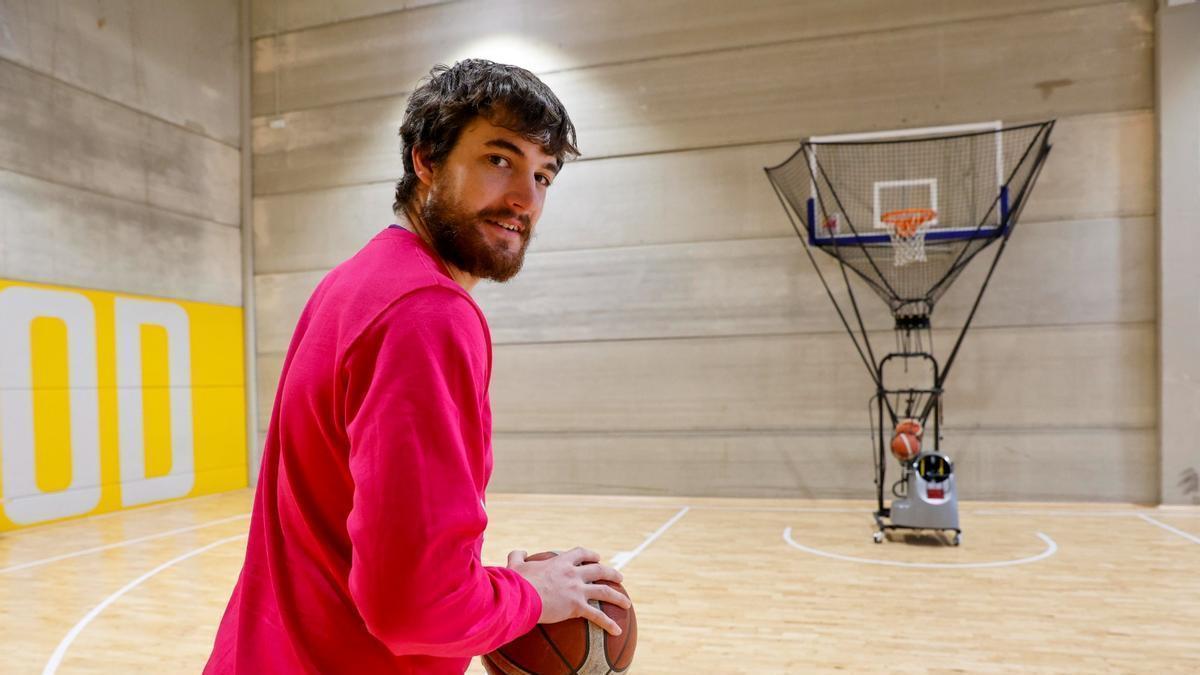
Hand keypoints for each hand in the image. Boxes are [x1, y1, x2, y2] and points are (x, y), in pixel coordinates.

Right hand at [507, 547, 630, 635]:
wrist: (521, 596)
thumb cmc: (516, 582)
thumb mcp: (516, 566)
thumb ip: (518, 556)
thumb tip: (519, 552)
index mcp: (560, 562)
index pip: (580, 553)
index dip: (590, 555)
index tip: (597, 557)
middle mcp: (573, 573)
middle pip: (598, 570)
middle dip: (611, 573)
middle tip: (620, 578)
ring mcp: (577, 589)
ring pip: (604, 591)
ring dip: (618, 597)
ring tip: (626, 603)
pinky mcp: (577, 606)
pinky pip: (597, 616)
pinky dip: (608, 623)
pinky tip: (617, 631)